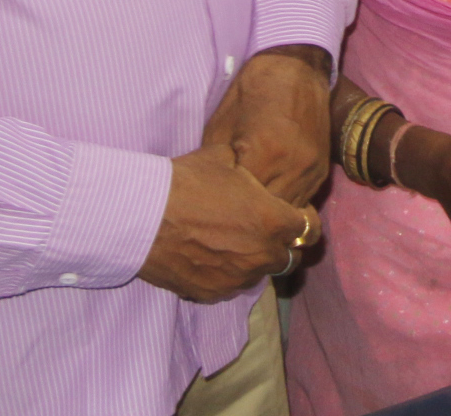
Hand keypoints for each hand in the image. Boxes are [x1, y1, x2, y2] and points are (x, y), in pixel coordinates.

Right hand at [140, 145, 314, 302]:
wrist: (141, 217)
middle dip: (283, 244)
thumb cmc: (186, 182)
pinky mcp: (210, 293)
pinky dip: (229, 274)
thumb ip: (249, 165)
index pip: (308, 230)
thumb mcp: (224, 158)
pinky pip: (231, 286)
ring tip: (237, 243)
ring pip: (260, 274)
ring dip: (256, 261)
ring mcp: (236, 278)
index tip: (294, 214)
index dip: (303, 220)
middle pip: (290, 258)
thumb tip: (250, 159)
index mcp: (273, 221)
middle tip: (267, 230)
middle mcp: (261, 255)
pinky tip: (213, 257)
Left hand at [203, 46, 332, 207]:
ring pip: (289, 213)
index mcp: (264, 153)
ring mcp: (311, 169)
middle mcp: (293, 166)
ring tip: (250, 219)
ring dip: (270, 216)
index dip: (227, 211)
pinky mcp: (322, 168)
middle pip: (269, 214)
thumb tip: (210, 198)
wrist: (295, 68)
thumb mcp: (221, 127)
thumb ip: (219, 166)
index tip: (213, 214)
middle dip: (250, 219)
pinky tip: (269, 203)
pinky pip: (304, 200)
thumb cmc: (250, 94)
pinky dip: (286, 205)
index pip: (244, 204)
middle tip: (230, 222)